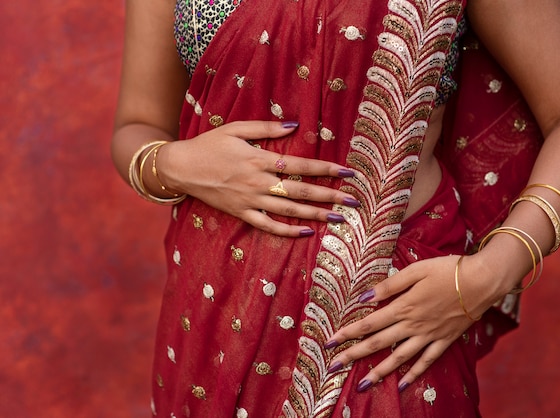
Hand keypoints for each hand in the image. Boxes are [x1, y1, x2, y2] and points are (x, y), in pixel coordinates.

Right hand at [158, 120, 359, 236]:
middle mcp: (259, 182)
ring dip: (316, 214)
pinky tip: (307, 232)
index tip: (347, 173)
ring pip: (289, 210)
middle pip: (301, 190)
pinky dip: (287, 231)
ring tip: (340, 218)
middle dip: (330, 196)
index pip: (300, 165)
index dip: (325, 169)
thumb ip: (266, 127)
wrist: (180, 168)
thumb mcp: (236, 128)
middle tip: (354, 201)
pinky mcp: (242, 213)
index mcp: (259, 159)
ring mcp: (251, 201)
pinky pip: (268, 225)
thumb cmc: (209, 144)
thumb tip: (295, 125)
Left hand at [324, 255, 498, 391]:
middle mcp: (413, 325)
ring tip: (363, 385)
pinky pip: (427, 361)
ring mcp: (429, 336)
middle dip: (354, 355)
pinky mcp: (444, 340)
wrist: (482, 281)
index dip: (348, 333)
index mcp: (404, 307)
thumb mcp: (415, 270)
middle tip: (334, 366)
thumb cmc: (447, 270)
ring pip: (399, 358)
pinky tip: (403, 384)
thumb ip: (389, 285)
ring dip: (379, 372)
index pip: (369, 323)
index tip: (330, 342)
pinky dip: (414, 374)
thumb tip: (364, 298)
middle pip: (378, 343)